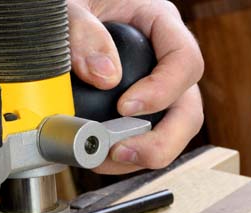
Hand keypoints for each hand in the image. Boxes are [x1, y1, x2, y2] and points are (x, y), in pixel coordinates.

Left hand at [68, 0, 204, 173]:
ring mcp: (156, 90)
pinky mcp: (140, 113)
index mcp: (160, 24)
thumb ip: (83, 32)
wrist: (62, 20)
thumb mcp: (75, 6)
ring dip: (144, 155)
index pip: (185, 62)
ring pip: (172, 133)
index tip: (125, 107)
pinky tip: (101, 157)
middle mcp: (165, 61)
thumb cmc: (76, 3)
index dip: (162, 91)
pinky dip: (127, 157)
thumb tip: (104, 77)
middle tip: (125, 151)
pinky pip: (146, 140)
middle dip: (162, 141)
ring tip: (107, 158)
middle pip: (188, 110)